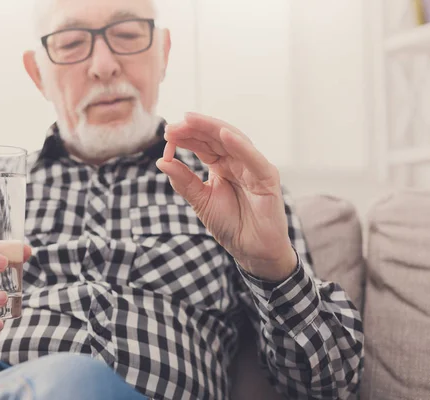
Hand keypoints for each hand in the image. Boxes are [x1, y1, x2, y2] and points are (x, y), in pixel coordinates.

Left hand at [156, 112, 296, 281]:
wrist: (253, 251)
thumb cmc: (231, 225)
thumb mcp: (201, 201)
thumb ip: (184, 181)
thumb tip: (161, 162)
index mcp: (221, 165)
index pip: (203, 144)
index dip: (185, 137)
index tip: (166, 133)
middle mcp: (238, 161)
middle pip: (215, 137)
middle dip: (194, 129)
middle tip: (173, 126)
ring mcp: (253, 167)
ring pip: (232, 140)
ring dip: (212, 128)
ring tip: (191, 120)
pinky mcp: (267, 177)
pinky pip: (252, 158)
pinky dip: (239, 145)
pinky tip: (223, 134)